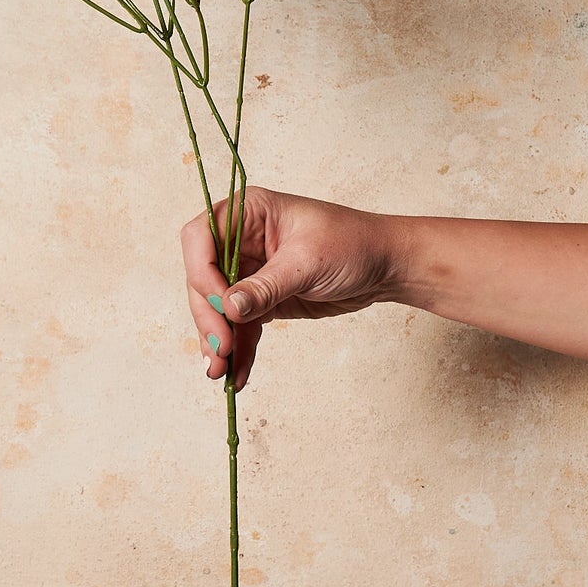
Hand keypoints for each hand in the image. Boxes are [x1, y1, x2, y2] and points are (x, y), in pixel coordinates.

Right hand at [180, 186, 402, 390]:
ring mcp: (249, 272)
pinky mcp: (261, 301)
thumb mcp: (308, 263)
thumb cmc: (353, 245)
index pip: (201, 237)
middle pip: (203, 278)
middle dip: (209, 315)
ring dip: (218, 340)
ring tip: (221, 372)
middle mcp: (241, 240)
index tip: (219, 304)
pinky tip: (238, 374)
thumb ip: (266, 286)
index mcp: (248, 212)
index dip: (201, 271)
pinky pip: (240, 327)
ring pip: (217, 308)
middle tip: (221, 347)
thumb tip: (228, 307)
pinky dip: (239, 350)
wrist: (385, 266)